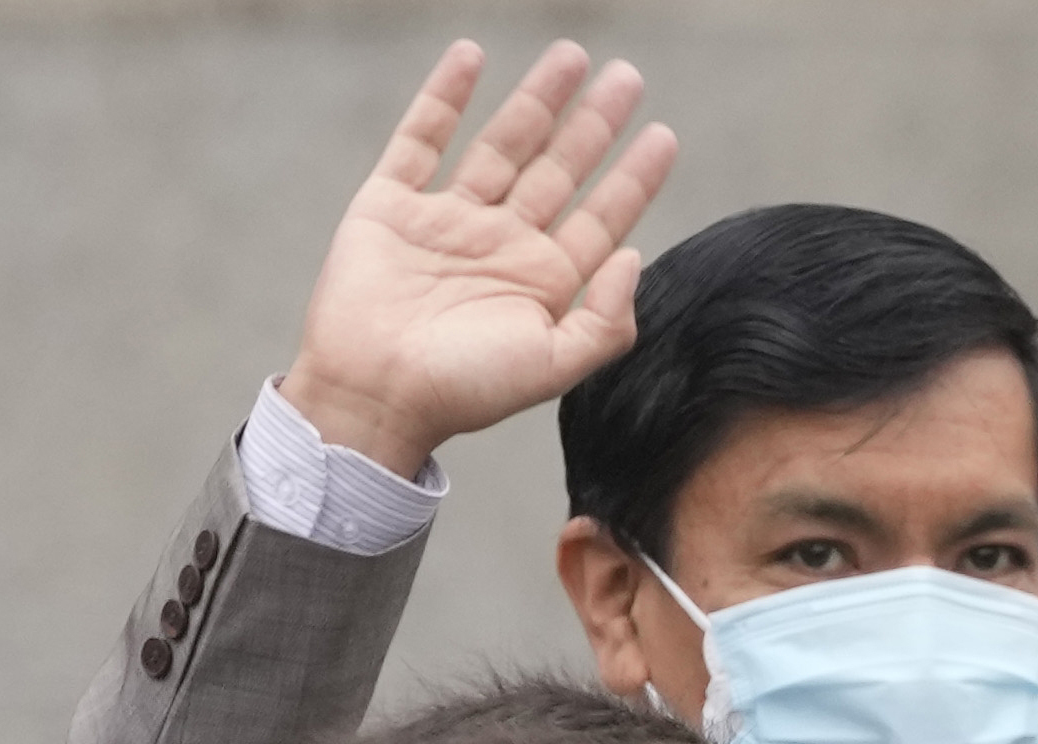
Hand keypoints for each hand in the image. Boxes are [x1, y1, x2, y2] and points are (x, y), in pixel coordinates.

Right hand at [280, 41, 679, 480]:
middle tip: (628, 77)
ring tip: (572, 56)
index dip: (634, 177)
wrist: (374, 394)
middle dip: (594, 124)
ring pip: (503, 144)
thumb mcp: (553, 367)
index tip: (663, 135)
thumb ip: (606, 322)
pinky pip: (421, 137)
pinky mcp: (392, 204)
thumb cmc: (465, 391)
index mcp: (545, 282)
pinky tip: (472, 55)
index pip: (602, 217)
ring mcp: (449, 219)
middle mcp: (503, 244)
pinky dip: (445, 96)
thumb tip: (635, 256)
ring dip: (537, 99)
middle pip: (560, 169)